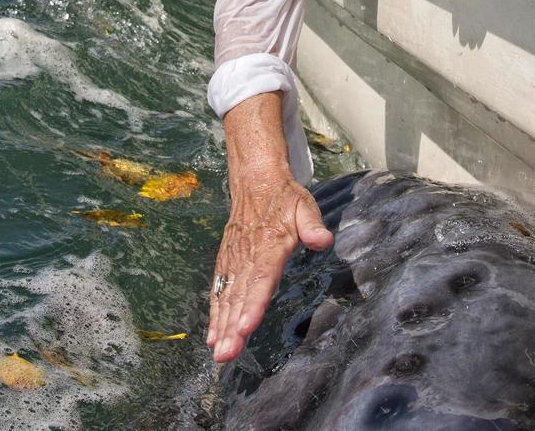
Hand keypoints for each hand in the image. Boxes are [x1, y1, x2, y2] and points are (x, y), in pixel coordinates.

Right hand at [206, 92, 332, 362]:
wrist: (256, 180)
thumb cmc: (286, 199)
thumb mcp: (305, 206)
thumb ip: (312, 225)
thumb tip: (323, 241)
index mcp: (269, 245)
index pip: (261, 279)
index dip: (253, 304)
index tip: (245, 327)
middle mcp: (248, 256)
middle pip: (240, 296)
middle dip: (232, 327)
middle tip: (226, 355)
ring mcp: (234, 260)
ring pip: (227, 296)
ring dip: (221, 325)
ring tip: (218, 353)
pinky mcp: (227, 262)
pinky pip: (219, 290)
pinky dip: (215, 313)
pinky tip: (212, 335)